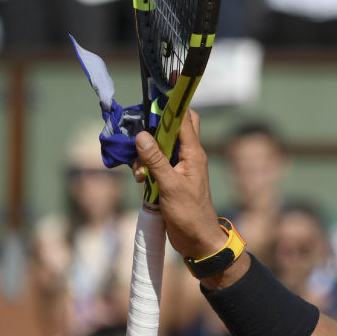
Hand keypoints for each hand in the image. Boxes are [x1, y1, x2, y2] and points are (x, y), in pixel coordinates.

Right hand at [133, 110, 225, 259]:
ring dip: (146, 155)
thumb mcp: (170, 186)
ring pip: (160, 147)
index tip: (156, 96)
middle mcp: (188, 156)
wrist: (197, 239)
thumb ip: (156, 160)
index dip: (171, 106)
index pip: (184, 119)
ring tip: (140, 174)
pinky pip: (155, 164)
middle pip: (173, 129)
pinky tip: (141, 181)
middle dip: (154, 130)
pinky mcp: (170, 178)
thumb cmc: (189, 213)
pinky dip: (146, 168)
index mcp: (194, 153)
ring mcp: (179, 167)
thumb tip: (141, 135)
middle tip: (139, 137)